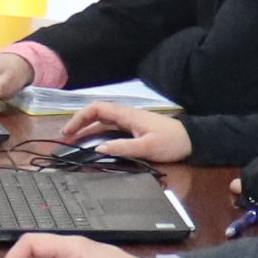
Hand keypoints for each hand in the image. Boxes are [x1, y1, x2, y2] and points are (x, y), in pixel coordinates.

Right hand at [60, 106, 192, 161]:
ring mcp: (130, 122)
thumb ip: (122, 147)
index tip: (69, 131)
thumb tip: (98, 149)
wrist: (191, 140)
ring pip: (102, 122)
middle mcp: (126, 116)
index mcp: (127, 116)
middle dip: (79, 124)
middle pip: (96, 114)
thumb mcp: (147, 148)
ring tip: (75, 143)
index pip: (97, 109)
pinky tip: (94, 145)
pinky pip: (111, 129)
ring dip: (87, 130)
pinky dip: (98, 134)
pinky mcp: (134, 129)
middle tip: (66, 138)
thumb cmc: (171, 142)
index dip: (80, 118)